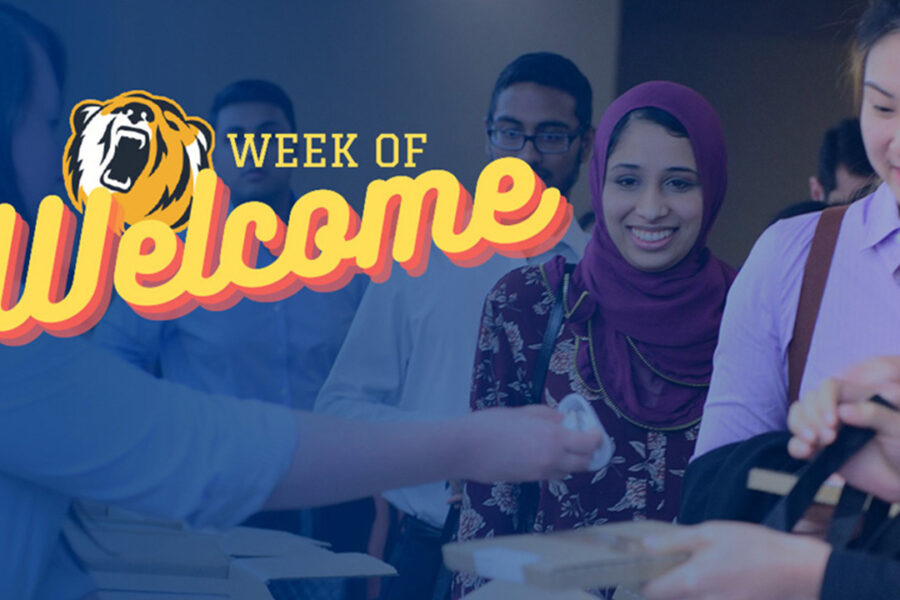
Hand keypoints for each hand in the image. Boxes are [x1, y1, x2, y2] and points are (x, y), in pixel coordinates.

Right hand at [458, 405, 604, 482]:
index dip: (597, 438)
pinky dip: (554, 466)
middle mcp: (551, 459)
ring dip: (571, 462)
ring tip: (561, 447)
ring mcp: (540, 473)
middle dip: (588, 453)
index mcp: (553, 439)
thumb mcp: (523, 412)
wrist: (466, 449)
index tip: (595, 431)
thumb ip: (547, 416)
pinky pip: (550, 475)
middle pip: (584, 463)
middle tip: (583, 440)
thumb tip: (563, 420)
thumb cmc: (491, 425)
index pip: (589, 444)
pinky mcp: (528, 480)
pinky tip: (542, 454)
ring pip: (567, 472)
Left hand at [641, 522, 828, 599]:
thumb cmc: (753, 546)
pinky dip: (704, 596)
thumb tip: (644, 546)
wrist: (797, 570)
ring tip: (694, 573)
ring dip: (684, 593)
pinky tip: (715, 581)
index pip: (651, 593)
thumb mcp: (711, 532)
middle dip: (663, 589)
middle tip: (667, 568)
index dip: (642, 580)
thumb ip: (675, 541)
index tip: (641, 568)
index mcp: (691, 582)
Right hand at [787, 356, 899, 501]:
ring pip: (797, 417)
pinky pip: (796, 444)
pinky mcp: (818, 452)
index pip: (829, 387)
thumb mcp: (897, 427)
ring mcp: (825, 431)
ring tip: (813, 443)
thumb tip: (843, 411)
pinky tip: (805, 451)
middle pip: (808, 401)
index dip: (825, 400)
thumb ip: (874, 415)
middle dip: (812, 418)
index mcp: (855, 398)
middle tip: (830, 438)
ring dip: (799, 428)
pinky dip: (795, 446)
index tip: (833, 421)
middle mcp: (836, 411)